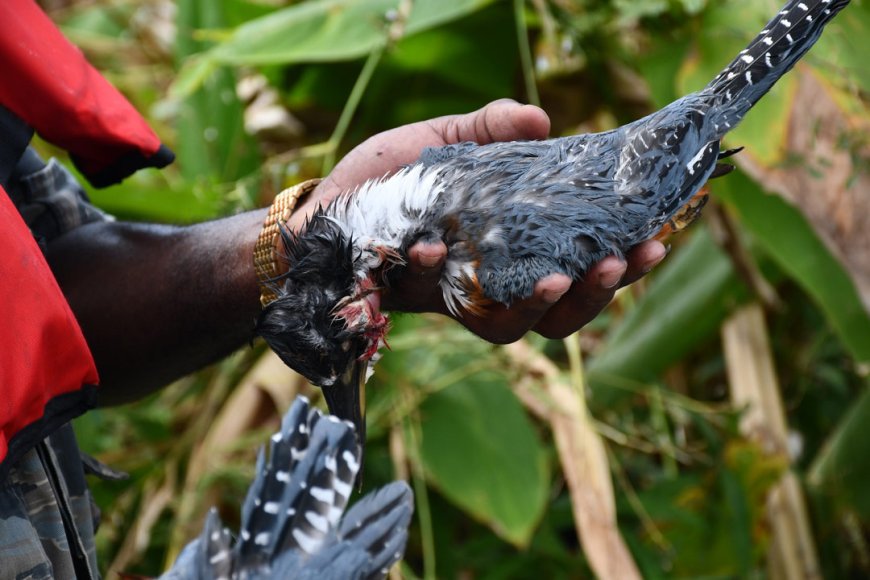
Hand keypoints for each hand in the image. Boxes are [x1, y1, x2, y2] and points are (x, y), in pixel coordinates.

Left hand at [290, 99, 665, 342]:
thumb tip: (542, 120)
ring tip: (560, 279)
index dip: (620, 265)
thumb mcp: (439, 143)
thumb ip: (488, 130)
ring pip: (511, 326)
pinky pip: (436, 303)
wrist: (320, 216)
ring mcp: (452, 299)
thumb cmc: (384, 183)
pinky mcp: (412, 300)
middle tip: (621, 261)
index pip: (578, 268)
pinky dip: (437, 273)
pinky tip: (436, 249)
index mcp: (511, 251)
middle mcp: (489, 285)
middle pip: (559, 314)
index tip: (655, 241)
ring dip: (541, 306)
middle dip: (597, 294)